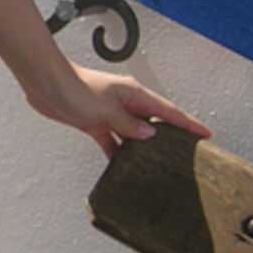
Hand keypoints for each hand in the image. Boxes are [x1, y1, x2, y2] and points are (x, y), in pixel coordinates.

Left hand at [23, 59, 212, 162]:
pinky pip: (114, 141)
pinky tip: (124, 167)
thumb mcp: (107, 110)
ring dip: (143, 148)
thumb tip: (149, 135)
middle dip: (171, 137)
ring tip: (159, 166)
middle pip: (155, 123)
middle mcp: (126, 104)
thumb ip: (129, 124)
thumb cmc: (75, 88)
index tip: (206, 135)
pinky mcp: (97, 124)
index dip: (189, 124)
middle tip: (188, 154)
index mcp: (135, 95)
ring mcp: (112, 114)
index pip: (169, 111)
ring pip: (135, 135)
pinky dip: (118, 153)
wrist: (46, 84)